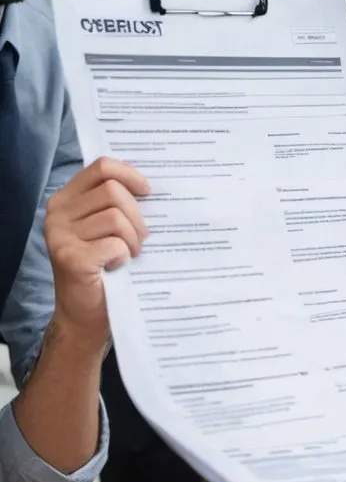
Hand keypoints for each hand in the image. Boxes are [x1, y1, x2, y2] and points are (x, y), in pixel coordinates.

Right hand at [44, 157, 150, 345]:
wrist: (86, 314)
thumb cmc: (104, 267)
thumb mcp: (106, 229)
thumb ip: (116, 204)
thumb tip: (152, 185)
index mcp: (66, 200)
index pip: (101, 167)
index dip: (129, 174)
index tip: (147, 191)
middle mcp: (57, 214)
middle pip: (113, 191)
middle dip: (137, 216)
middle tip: (140, 239)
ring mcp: (60, 236)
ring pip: (117, 217)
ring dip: (133, 240)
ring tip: (128, 255)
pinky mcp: (71, 258)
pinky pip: (116, 244)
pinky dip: (125, 256)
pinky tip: (117, 267)